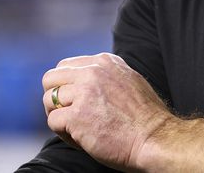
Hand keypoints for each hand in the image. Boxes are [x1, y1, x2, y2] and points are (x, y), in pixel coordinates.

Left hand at [42, 52, 174, 171]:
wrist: (155, 138)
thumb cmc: (146, 117)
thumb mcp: (130, 81)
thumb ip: (106, 76)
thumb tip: (87, 80)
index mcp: (104, 62)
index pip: (65, 66)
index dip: (66, 86)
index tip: (76, 102)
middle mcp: (92, 72)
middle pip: (50, 79)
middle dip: (55, 98)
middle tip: (68, 115)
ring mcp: (83, 93)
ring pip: (48, 100)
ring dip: (58, 117)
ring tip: (77, 130)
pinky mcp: (76, 116)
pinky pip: (53, 122)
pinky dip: (63, 134)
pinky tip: (81, 141)